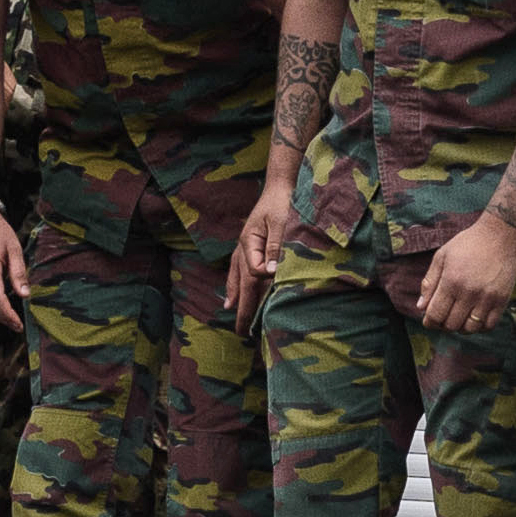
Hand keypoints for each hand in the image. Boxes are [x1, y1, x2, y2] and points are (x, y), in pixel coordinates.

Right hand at [227, 189, 292, 332]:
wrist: (281, 185)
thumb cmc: (283, 202)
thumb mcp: (283, 223)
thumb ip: (277, 247)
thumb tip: (271, 273)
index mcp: (249, 242)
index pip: (254, 272)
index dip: (264, 282)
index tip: (275, 288)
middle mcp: (243, 247)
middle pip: (241, 282)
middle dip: (242, 308)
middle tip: (241, 332)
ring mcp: (244, 247)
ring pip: (237, 277)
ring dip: (236, 297)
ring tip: (232, 313)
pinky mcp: (249, 245)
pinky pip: (238, 269)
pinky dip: (235, 284)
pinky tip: (233, 295)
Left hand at [418, 213, 515, 333]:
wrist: (500, 235)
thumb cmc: (468, 244)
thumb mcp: (442, 256)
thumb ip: (430, 282)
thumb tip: (421, 307)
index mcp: (451, 281)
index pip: (435, 314)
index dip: (429, 322)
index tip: (429, 320)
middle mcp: (469, 292)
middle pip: (451, 324)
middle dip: (443, 324)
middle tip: (444, 317)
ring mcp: (487, 297)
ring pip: (470, 328)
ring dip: (461, 327)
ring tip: (460, 317)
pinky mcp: (502, 300)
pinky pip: (489, 325)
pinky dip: (480, 326)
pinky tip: (475, 317)